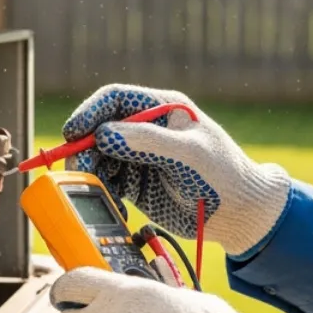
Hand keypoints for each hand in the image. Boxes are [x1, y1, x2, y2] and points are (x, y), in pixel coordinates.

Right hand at [63, 85, 290, 256]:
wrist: (238, 212)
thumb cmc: (223, 174)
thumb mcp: (188, 154)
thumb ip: (148, 142)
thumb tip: (105, 135)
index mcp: (162, 109)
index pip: (116, 100)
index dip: (90, 112)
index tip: (74, 131)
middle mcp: (147, 130)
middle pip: (100, 129)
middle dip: (85, 147)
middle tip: (78, 167)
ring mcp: (140, 156)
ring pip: (100, 157)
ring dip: (91, 170)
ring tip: (93, 187)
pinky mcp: (137, 183)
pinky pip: (108, 182)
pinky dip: (102, 190)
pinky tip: (109, 201)